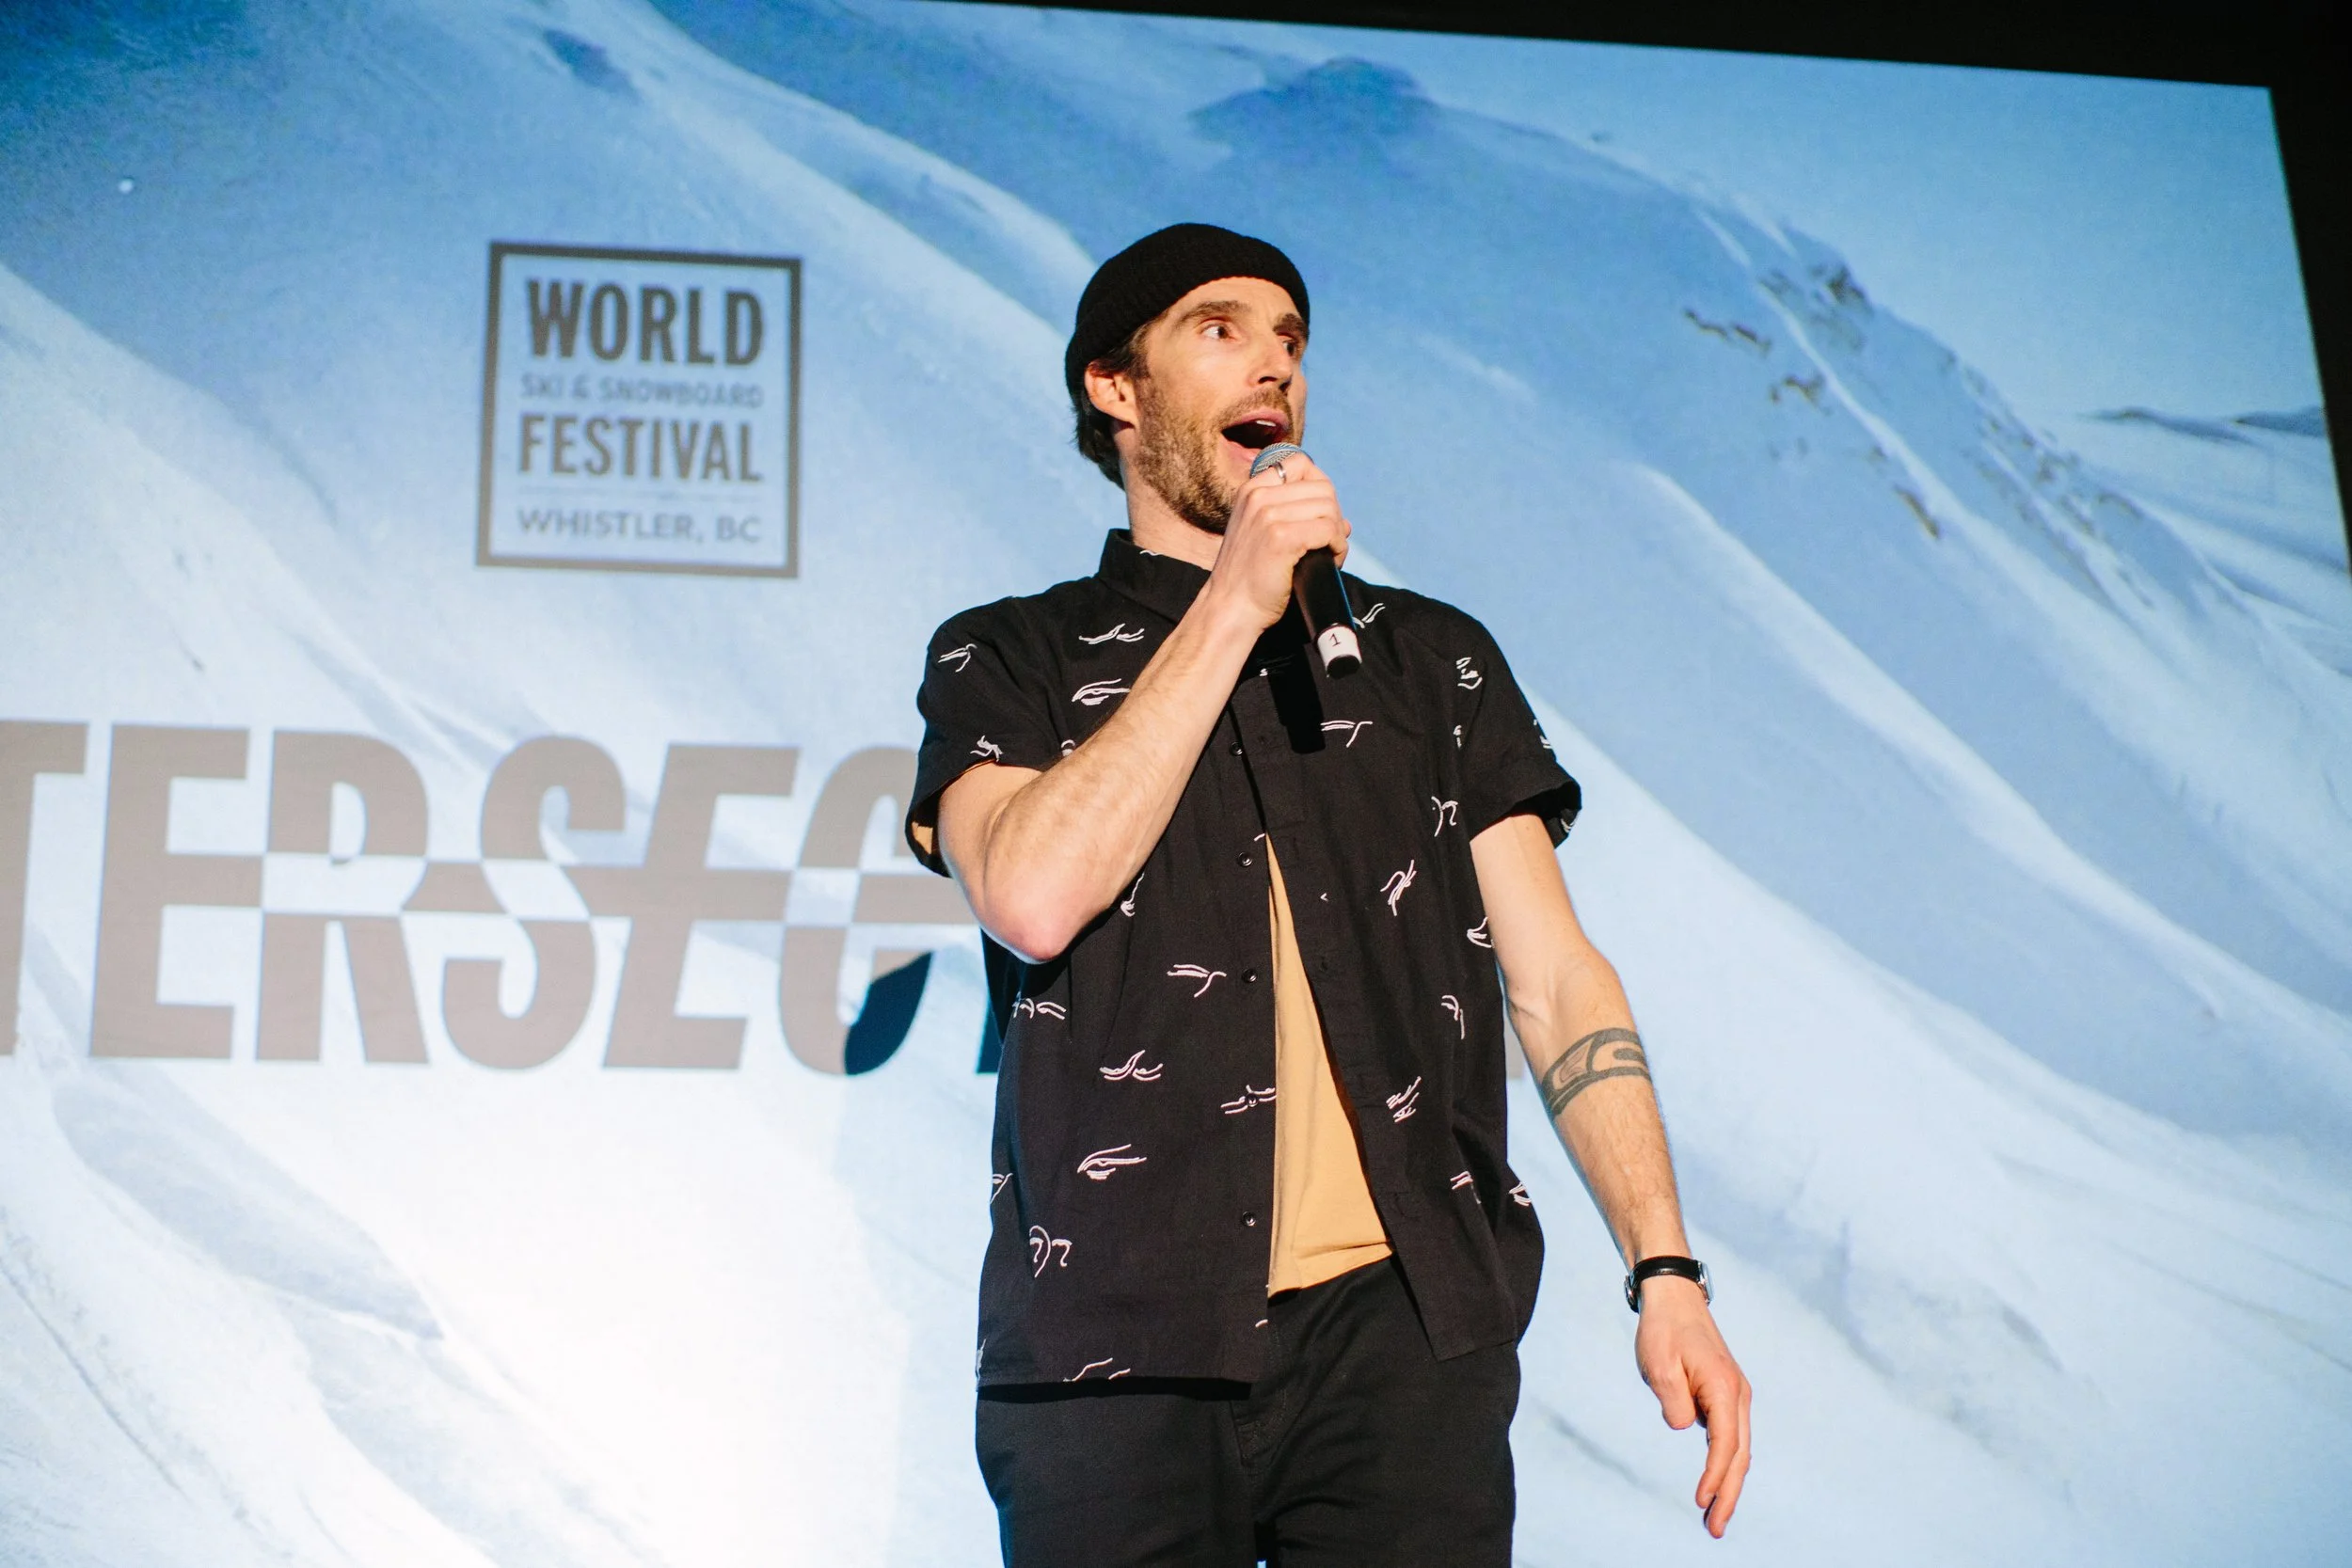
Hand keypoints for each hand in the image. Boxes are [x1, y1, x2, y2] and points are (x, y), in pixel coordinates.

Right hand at [1202, 451, 1349, 631]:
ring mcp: (1268, 515)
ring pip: (1328, 508)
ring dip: (1337, 533)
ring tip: (1330, 553)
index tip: (1319, 513)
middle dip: (1334, 514)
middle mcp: (1258, 496)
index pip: (1300, 463)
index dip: (1319, 486)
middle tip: (1329, 541)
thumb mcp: (1260, 533)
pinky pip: (1328, 530)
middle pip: (1322, 487)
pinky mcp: (1281, 537)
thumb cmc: (1249, 576)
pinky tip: (1331, 560)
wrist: (1231, 608)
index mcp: (1251, 490)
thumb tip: (1343, 521)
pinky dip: (1338, 547)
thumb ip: (1293, 516)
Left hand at [1633, 1277, 1751, 1536]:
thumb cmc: (1663, 1330)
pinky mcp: (1726, 1397)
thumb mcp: (1658, 1363)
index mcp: (1722, 1386)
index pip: (1724, 1443)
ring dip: (1729, 1484)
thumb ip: (1673, 1399)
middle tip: (1715, 1529)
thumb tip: (1686, 1427)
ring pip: (1738, 1450)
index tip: (1701, 1502)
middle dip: (1729, 1495)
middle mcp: (1737, 1395)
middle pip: (1739, 1455)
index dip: (1714, 1476)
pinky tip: (1716, 1485)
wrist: (1674, 1300)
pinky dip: (1726, 1465)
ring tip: (1714, 1517)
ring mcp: (1735, 1396)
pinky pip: (1730, 1439)